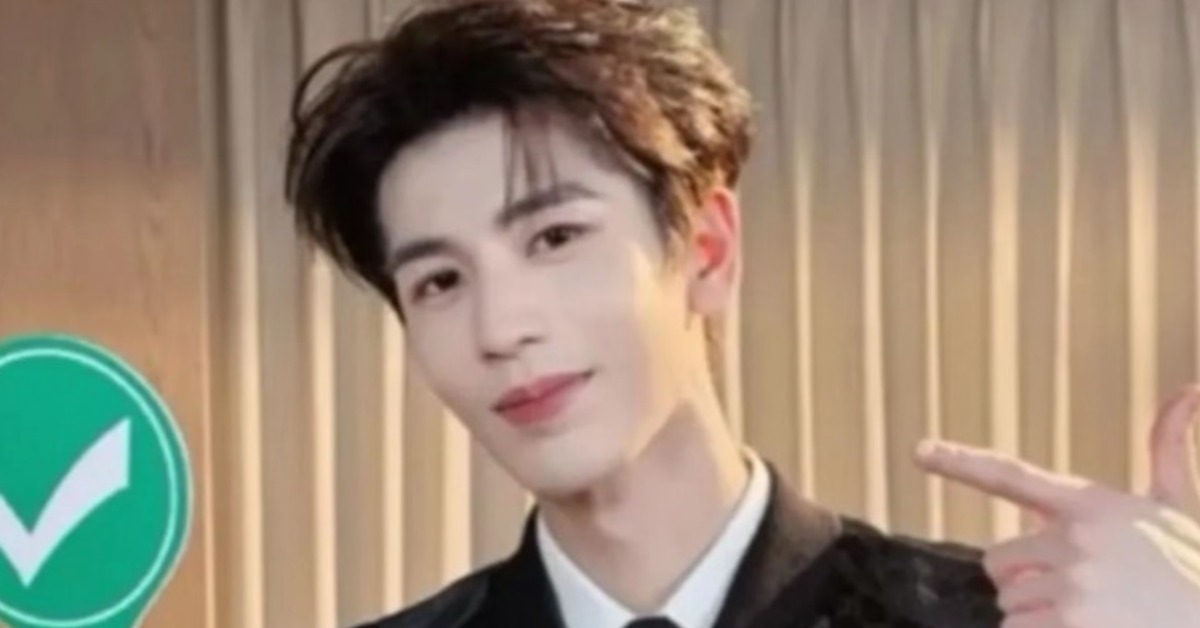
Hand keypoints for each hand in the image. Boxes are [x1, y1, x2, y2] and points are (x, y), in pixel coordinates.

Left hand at [913, 386, 1199, 626]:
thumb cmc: (1194, 571)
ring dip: (1039, 616)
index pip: (1012, 475)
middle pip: (998, 562)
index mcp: (1093, 504)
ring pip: (1010, 603)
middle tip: (1082, 590)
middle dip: (1027, 580)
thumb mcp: (1178, 509)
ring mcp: (1073, 584)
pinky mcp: (1070, 624)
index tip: (919, 451)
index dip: (960, 462)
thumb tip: (1189, 390)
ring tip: (1096, 615)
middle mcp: (1077, 539)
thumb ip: (1168, 450)